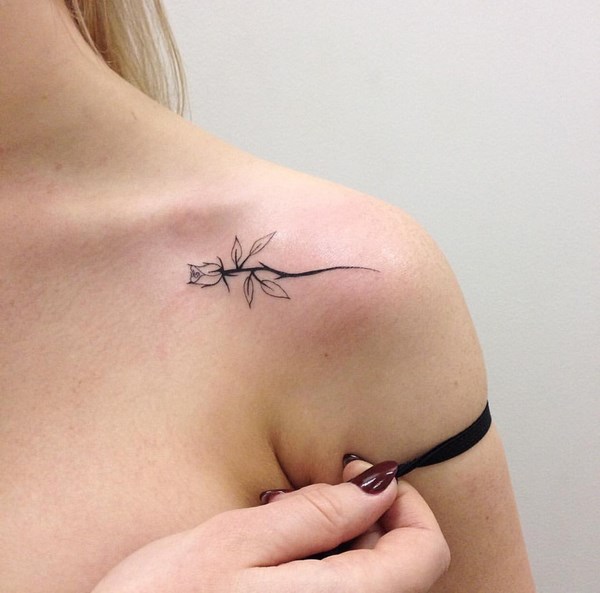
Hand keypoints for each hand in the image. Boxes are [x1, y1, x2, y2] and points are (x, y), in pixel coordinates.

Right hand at [92, 460, 448, 592]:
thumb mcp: (237, 542)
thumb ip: (318, 514)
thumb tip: (380, 484)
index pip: (426, 551)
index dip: (404, 499)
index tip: (357, 472)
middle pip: (399, 564)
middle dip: (358, 517)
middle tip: (296, 495)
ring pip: (365, 578)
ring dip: (333, 539)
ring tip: (274, 524)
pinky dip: (317, 565)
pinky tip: (270, 558)